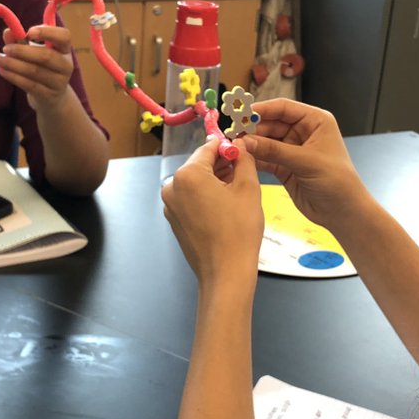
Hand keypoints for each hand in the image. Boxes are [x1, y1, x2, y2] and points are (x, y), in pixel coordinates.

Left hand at [0, 24, 74, 110]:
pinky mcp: (48, 95)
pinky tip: (2, 70)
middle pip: (46, 56)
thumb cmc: (41, 66)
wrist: (51, 96)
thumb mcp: (33, 51)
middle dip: (23, 51)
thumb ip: (20, 40)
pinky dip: (14, 77)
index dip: (47, 32)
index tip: (29, 32)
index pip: (64, 36)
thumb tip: (8, 32)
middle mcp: (66, 65)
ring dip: (13, 64)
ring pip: (35, 71)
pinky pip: (29, 85)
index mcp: (64, 49)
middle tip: (6, 48)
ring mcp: (59, 82)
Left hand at [162, 139, 263, 284]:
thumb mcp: (248, 188)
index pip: (208, 148)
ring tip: (237, 191)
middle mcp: (172, 187)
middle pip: (199, 164)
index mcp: (187, 175)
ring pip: (195, 182)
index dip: (227, 147)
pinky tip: (225, 206)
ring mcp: (170, 205)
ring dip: (214, 181)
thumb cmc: (238, 232)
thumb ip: (243, 160)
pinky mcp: (174, 219)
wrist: (225, 272)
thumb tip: (240, 146)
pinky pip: (191, 199)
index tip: (241, 150)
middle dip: (221, 165)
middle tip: (244, 171)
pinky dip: (206, 196)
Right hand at [241, 98, 363, 226]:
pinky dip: (254, 159)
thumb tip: (247, 141)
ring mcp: (293, 150)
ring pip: (265, 141)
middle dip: (252, 128)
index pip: (284, 108)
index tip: (241, 114)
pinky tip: (242, 159)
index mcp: (315, 121)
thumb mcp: (306, 162)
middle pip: (271, 123)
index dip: (262, 110)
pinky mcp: (285, 167)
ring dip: (251, 144)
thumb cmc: (337, 181)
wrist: (343, 212)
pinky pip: (265, 158)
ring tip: (234, 147)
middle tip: (233, 133)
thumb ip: (275, 151)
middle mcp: (303, 132)